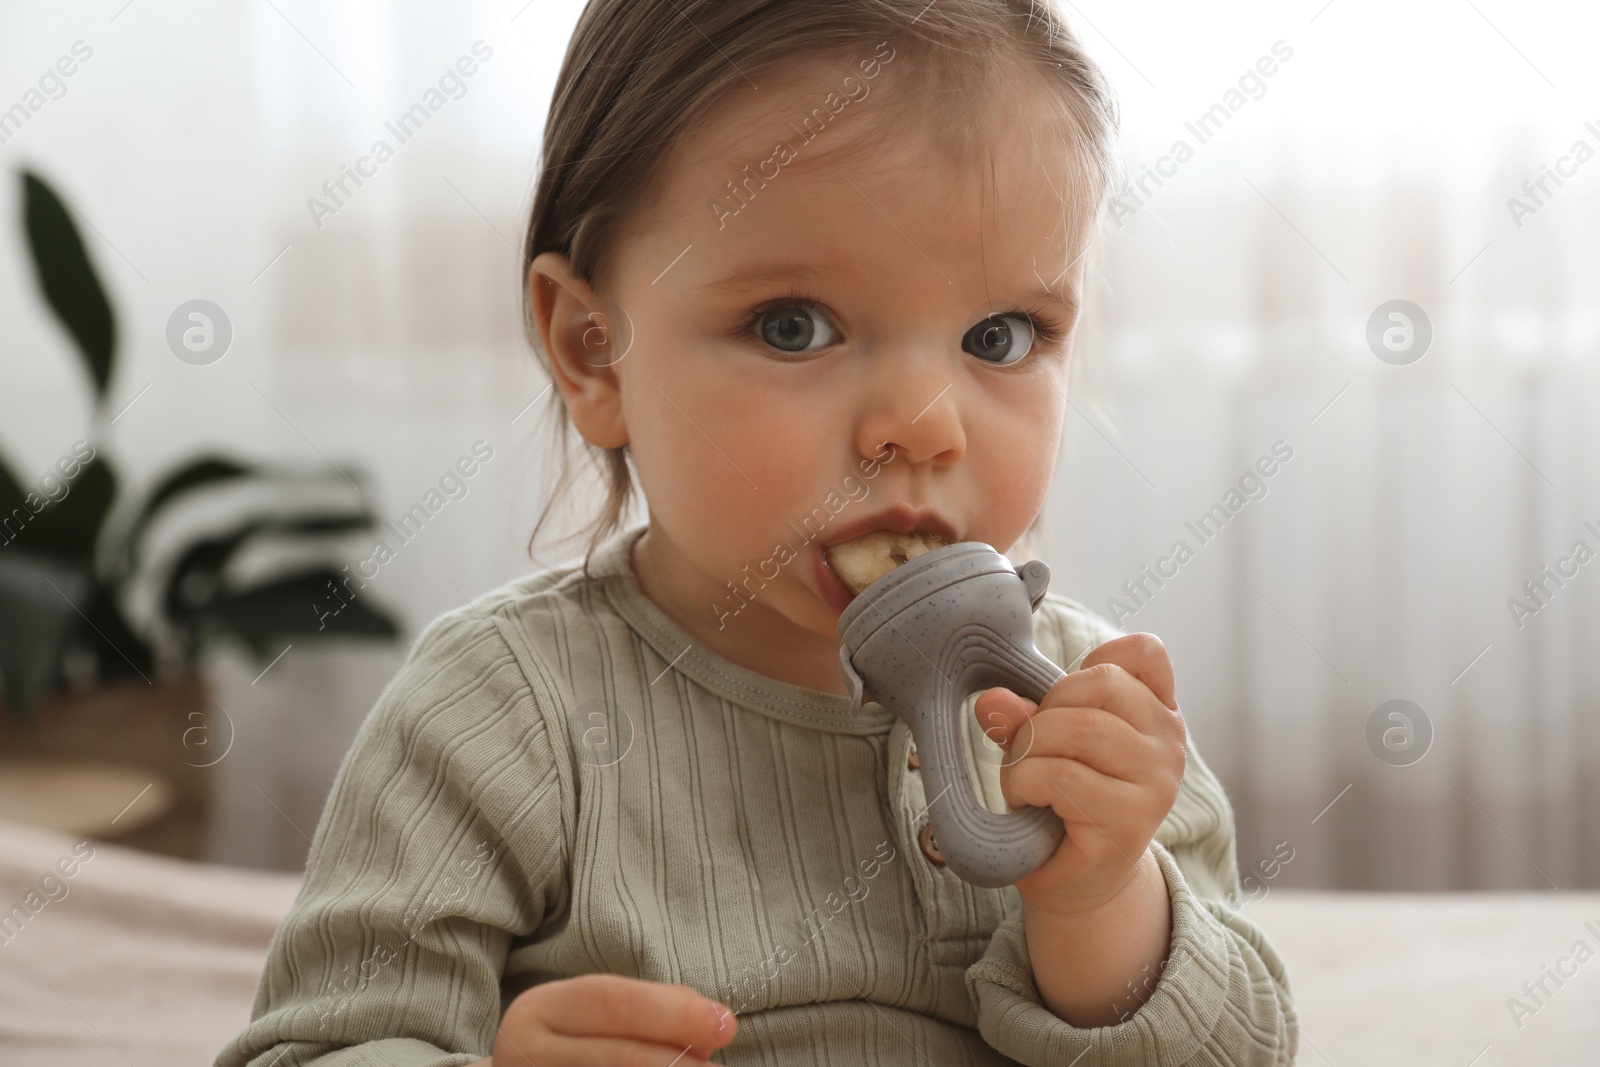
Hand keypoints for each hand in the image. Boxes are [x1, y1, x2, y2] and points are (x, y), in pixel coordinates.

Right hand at [481, 973, 735, 1065]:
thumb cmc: (574, 1044)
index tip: (724, 1024)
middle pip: (618, 1054)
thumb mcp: (596, 1014)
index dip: (673, 1013)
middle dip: (676, 1058)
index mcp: (537, 1011)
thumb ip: (654, 1007)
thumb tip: (714, 1020)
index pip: (612, 1002)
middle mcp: (525, 1055)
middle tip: (715, 1065)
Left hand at [974, 632, 1185, 916]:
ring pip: (1082, 727)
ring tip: (1024, 777)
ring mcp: (1157, 782)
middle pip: (1101, 683)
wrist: (1078, 881)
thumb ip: (1024, 715)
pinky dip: (1026, 782)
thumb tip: (992, 699)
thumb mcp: (1043, 744)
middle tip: (1028, 747)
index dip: (1094, 659)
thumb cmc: (1062, 802)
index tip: (1063, 698)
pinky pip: (1063, 776)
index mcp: (1157, 712)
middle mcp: (1169, 742)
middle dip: (1046, 709)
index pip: (1146, 653)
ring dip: (1031, 748)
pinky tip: (1028, 801)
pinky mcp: (1131, 820)